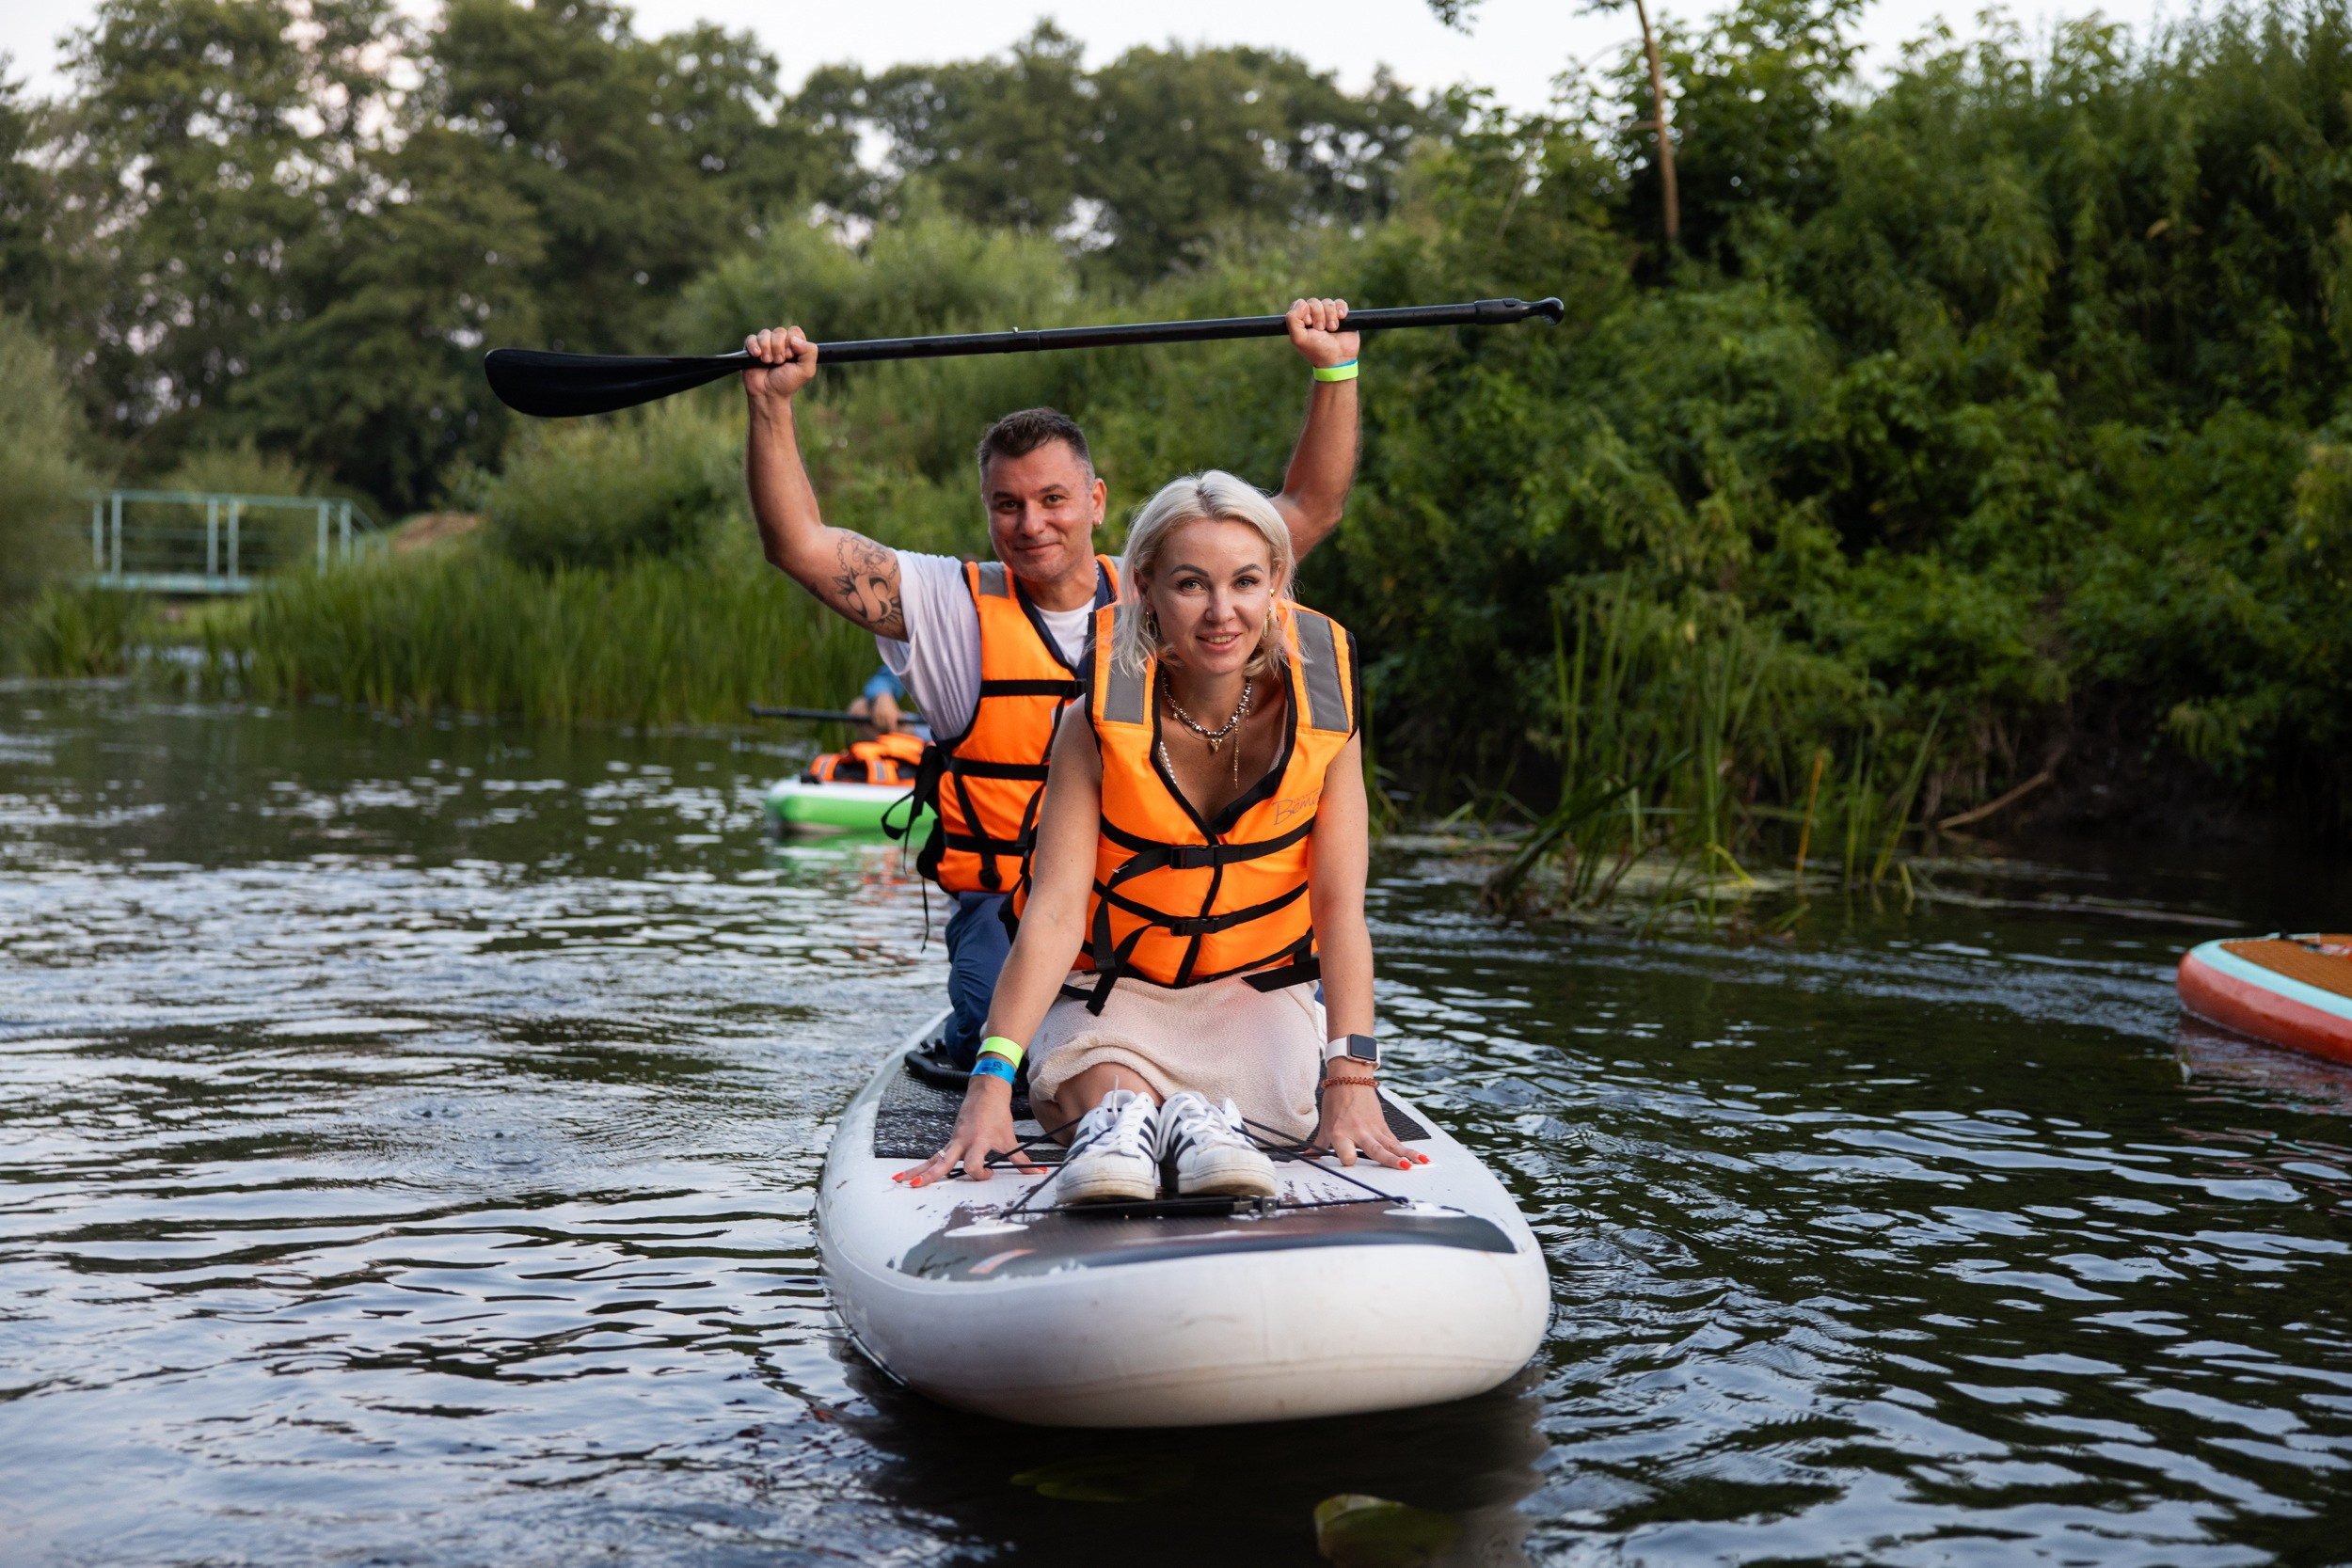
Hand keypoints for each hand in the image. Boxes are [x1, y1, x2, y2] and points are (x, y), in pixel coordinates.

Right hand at [742, 324, 818, 403]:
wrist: (768, 394)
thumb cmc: (787, 383)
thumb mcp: (806, 370)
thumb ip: (810, 352)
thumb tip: (795, 339)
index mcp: (794, 345)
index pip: (794, 331)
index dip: (792, 342)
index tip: (791, 356)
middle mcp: (780, 343)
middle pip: (779, 331)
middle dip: (779, 348)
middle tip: (779, 362)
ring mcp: (765, 345)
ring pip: (765, 333)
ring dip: (767, 348)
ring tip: (767, 362)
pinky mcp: (751, 349)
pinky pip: (751, 338)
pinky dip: (754, 346)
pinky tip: (757, 356)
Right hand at [896, 1078, 1037, 1186]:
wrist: (987, 1091)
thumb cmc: (997, 1114)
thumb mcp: (1010, 1138)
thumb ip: (1021, 1159)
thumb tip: (1037, 1172)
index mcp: (978, 1140)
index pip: (974, 1164)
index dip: (981, 1174)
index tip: (990, 1173)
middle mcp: (962, 1141)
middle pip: (943, 1161)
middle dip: (929, 1174)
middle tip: (916, 1186)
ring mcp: (953, 1140)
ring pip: (933, 1158)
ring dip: (917, 1170)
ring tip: (899, 1181)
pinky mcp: (950, 1140)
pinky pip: (935, 1155)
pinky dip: (923, 1164)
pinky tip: (909, 1173)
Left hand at [1286, 297, 1358, 370]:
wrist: (1338, 359)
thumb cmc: (1317, 350)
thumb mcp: (1299, 338)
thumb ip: (1292, 320)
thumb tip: (1302, 303)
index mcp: (1301, 320)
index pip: (1300, 304)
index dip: (1305, 311)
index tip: (1308, 324)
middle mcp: (1314, 316)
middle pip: (1314, 302)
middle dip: (1318, 316)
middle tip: (1321, 330)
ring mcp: (1328, 314)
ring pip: (1328, 303)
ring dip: (1330, 316)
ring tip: (1332, 329)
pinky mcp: (1341, 315)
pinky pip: (1340, 303)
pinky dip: (1341, 309)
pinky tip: (1341, 318)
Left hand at [1314, 1081, 1426, 1169]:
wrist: (1350, 1078)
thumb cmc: (1336, 1100)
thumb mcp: (1326, 1124)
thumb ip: (1319, 1144)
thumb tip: (1309, 1157)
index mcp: (1341, 1133)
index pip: (1347, 1155)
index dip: (1348, 1160)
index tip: (1350, 1163)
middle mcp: (1359, 1132)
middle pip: (1376, 1150)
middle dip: (1389, 1159)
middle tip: (1401, 1166)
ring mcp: (1374, 1130)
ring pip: (1392, 1146)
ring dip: (1406, 1155)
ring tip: (1416, 1164)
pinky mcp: (1383, 1126)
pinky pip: (1396, 1141)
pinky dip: (1408, 1150)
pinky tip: (1420, 1158)